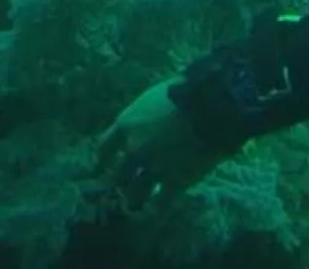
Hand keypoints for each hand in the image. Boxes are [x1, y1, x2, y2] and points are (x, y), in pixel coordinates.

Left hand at [93, 80, 230, 206]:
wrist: (209, 106)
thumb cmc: (183, 92)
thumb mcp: (152, 98)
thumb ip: (142, 116)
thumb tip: (143, 122)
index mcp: (125, 126)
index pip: (103, 149)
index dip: (101, 161)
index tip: (99, 169)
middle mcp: (133, 151)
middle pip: (118, 175)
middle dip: (119, 184)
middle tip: (121, 190)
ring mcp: (152, 169)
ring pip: (136, 193)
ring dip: (135, 199)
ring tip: (136, 205)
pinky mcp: (174, 183)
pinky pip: (161, 206)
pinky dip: (155, 213)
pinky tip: (154, 217)